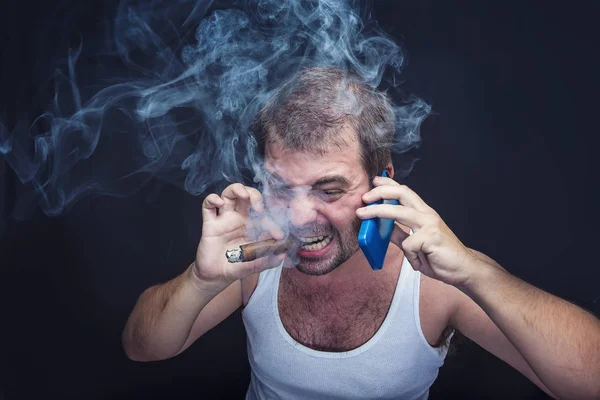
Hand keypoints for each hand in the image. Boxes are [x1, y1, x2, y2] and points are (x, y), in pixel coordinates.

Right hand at [193, 183, 285, 290]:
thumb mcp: (256, 265)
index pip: (265, 215)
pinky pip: (207, 206)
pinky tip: (219, 203)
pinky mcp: (209, 224)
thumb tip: (282, 255)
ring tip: (244, 195)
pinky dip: (212, 199)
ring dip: (237, 189)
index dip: (273, 221)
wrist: (216, 277)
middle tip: (260, 207)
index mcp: (252, 225)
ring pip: (228, 194)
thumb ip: (268, 260)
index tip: (279, 236)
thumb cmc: (236, 267)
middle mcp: (239, 219)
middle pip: (246, 196)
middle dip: (255, 195)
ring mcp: (224, 219)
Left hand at [356, 176, 478, 286]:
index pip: (404, 192)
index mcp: (423, 213)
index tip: (374, 181)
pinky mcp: (432, 237)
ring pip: (399, 212)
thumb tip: (379, 227)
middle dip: (380, 192)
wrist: (463, 269)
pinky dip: (409, 256)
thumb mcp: (414, 245)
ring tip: (363, 214)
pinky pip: (408, 244)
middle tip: (364, 197)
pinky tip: (418, 262)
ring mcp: (430, 224)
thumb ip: (399, 234)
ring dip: (378, 211)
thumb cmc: (438, 256)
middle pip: (402, 193)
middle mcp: (427, 214)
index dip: (388, 184)